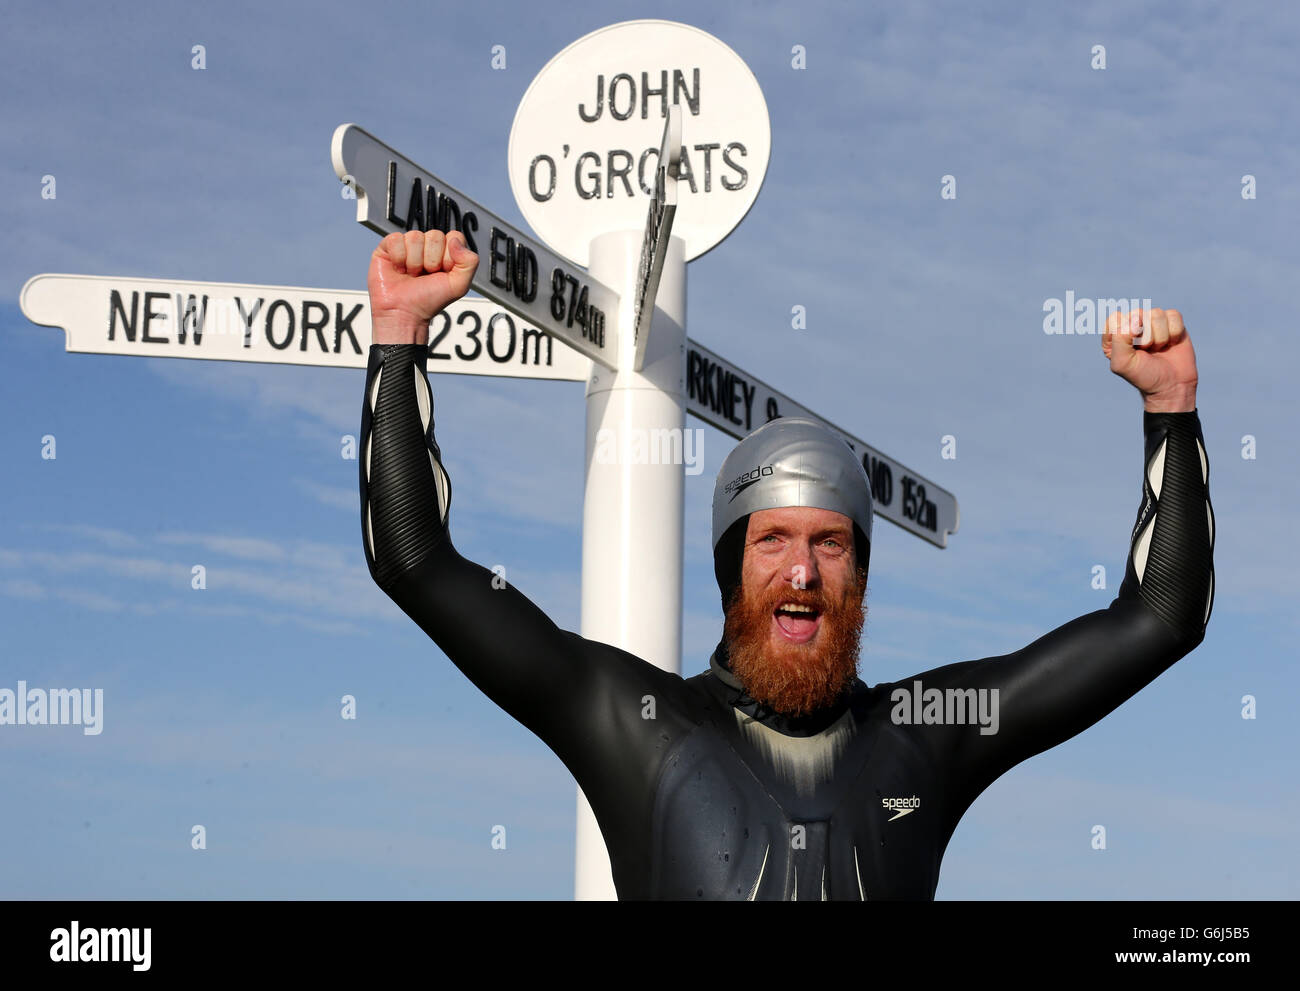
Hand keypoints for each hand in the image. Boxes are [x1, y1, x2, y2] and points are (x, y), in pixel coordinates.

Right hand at [367, 229, 477, 344]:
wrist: (405, 314)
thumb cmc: (429, 301)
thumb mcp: (459, 286)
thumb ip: (470, 262)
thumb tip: (455, 241)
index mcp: (445, 252)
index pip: (454, 237)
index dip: (449, 256)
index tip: (443, 272)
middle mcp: (427, 246)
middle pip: (435, 235)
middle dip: (432, 260)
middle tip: (426, 275)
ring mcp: (408, 245)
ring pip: (415, 236)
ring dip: (414, 262)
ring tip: (412, 275)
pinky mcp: (388, 247)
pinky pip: (396, 239)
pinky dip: (399, 258)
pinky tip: (399, 270)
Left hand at [1102, 307, 1197, 412]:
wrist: (1172, 385)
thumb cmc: (1143, 376)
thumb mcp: (1122, 363)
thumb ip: (1119, 339)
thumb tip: (1134, 319)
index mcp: (1115, 335)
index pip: (1115, 318)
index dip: (1125, 333)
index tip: (1132, 349)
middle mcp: (1132, 325)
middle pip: (1137, 314)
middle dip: (1145, 337)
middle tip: (1147, 351)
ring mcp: (1152, 322)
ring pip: (1156, 314)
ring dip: (1160, 336)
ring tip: (1158, 349)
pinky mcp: (1171, 322)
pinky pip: (1173, 315)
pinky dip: (1174, 332)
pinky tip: (1171, 343)